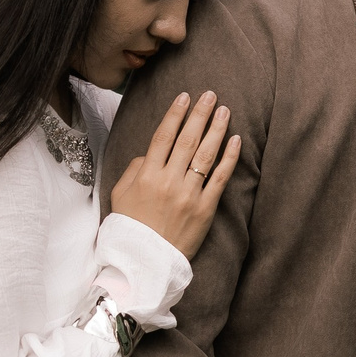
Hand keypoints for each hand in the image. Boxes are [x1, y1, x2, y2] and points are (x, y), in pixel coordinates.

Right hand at [109, 91, 239, 258]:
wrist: (144, 262)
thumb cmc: (130, 227)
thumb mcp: (120, 195)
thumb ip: (134, 168)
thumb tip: (149, 153)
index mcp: (147, 176)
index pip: (163, 137)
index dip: (175, 114)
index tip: (184, 96)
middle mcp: (169, 181)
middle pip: (187, 140)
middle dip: (199, 114)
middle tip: (209, 94)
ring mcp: (189, 194)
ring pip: (206, 154)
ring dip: (216, 128)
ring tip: (223, 109)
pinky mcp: (206, 208)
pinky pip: (220, 178)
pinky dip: (229, 157)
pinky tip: (235, 139)